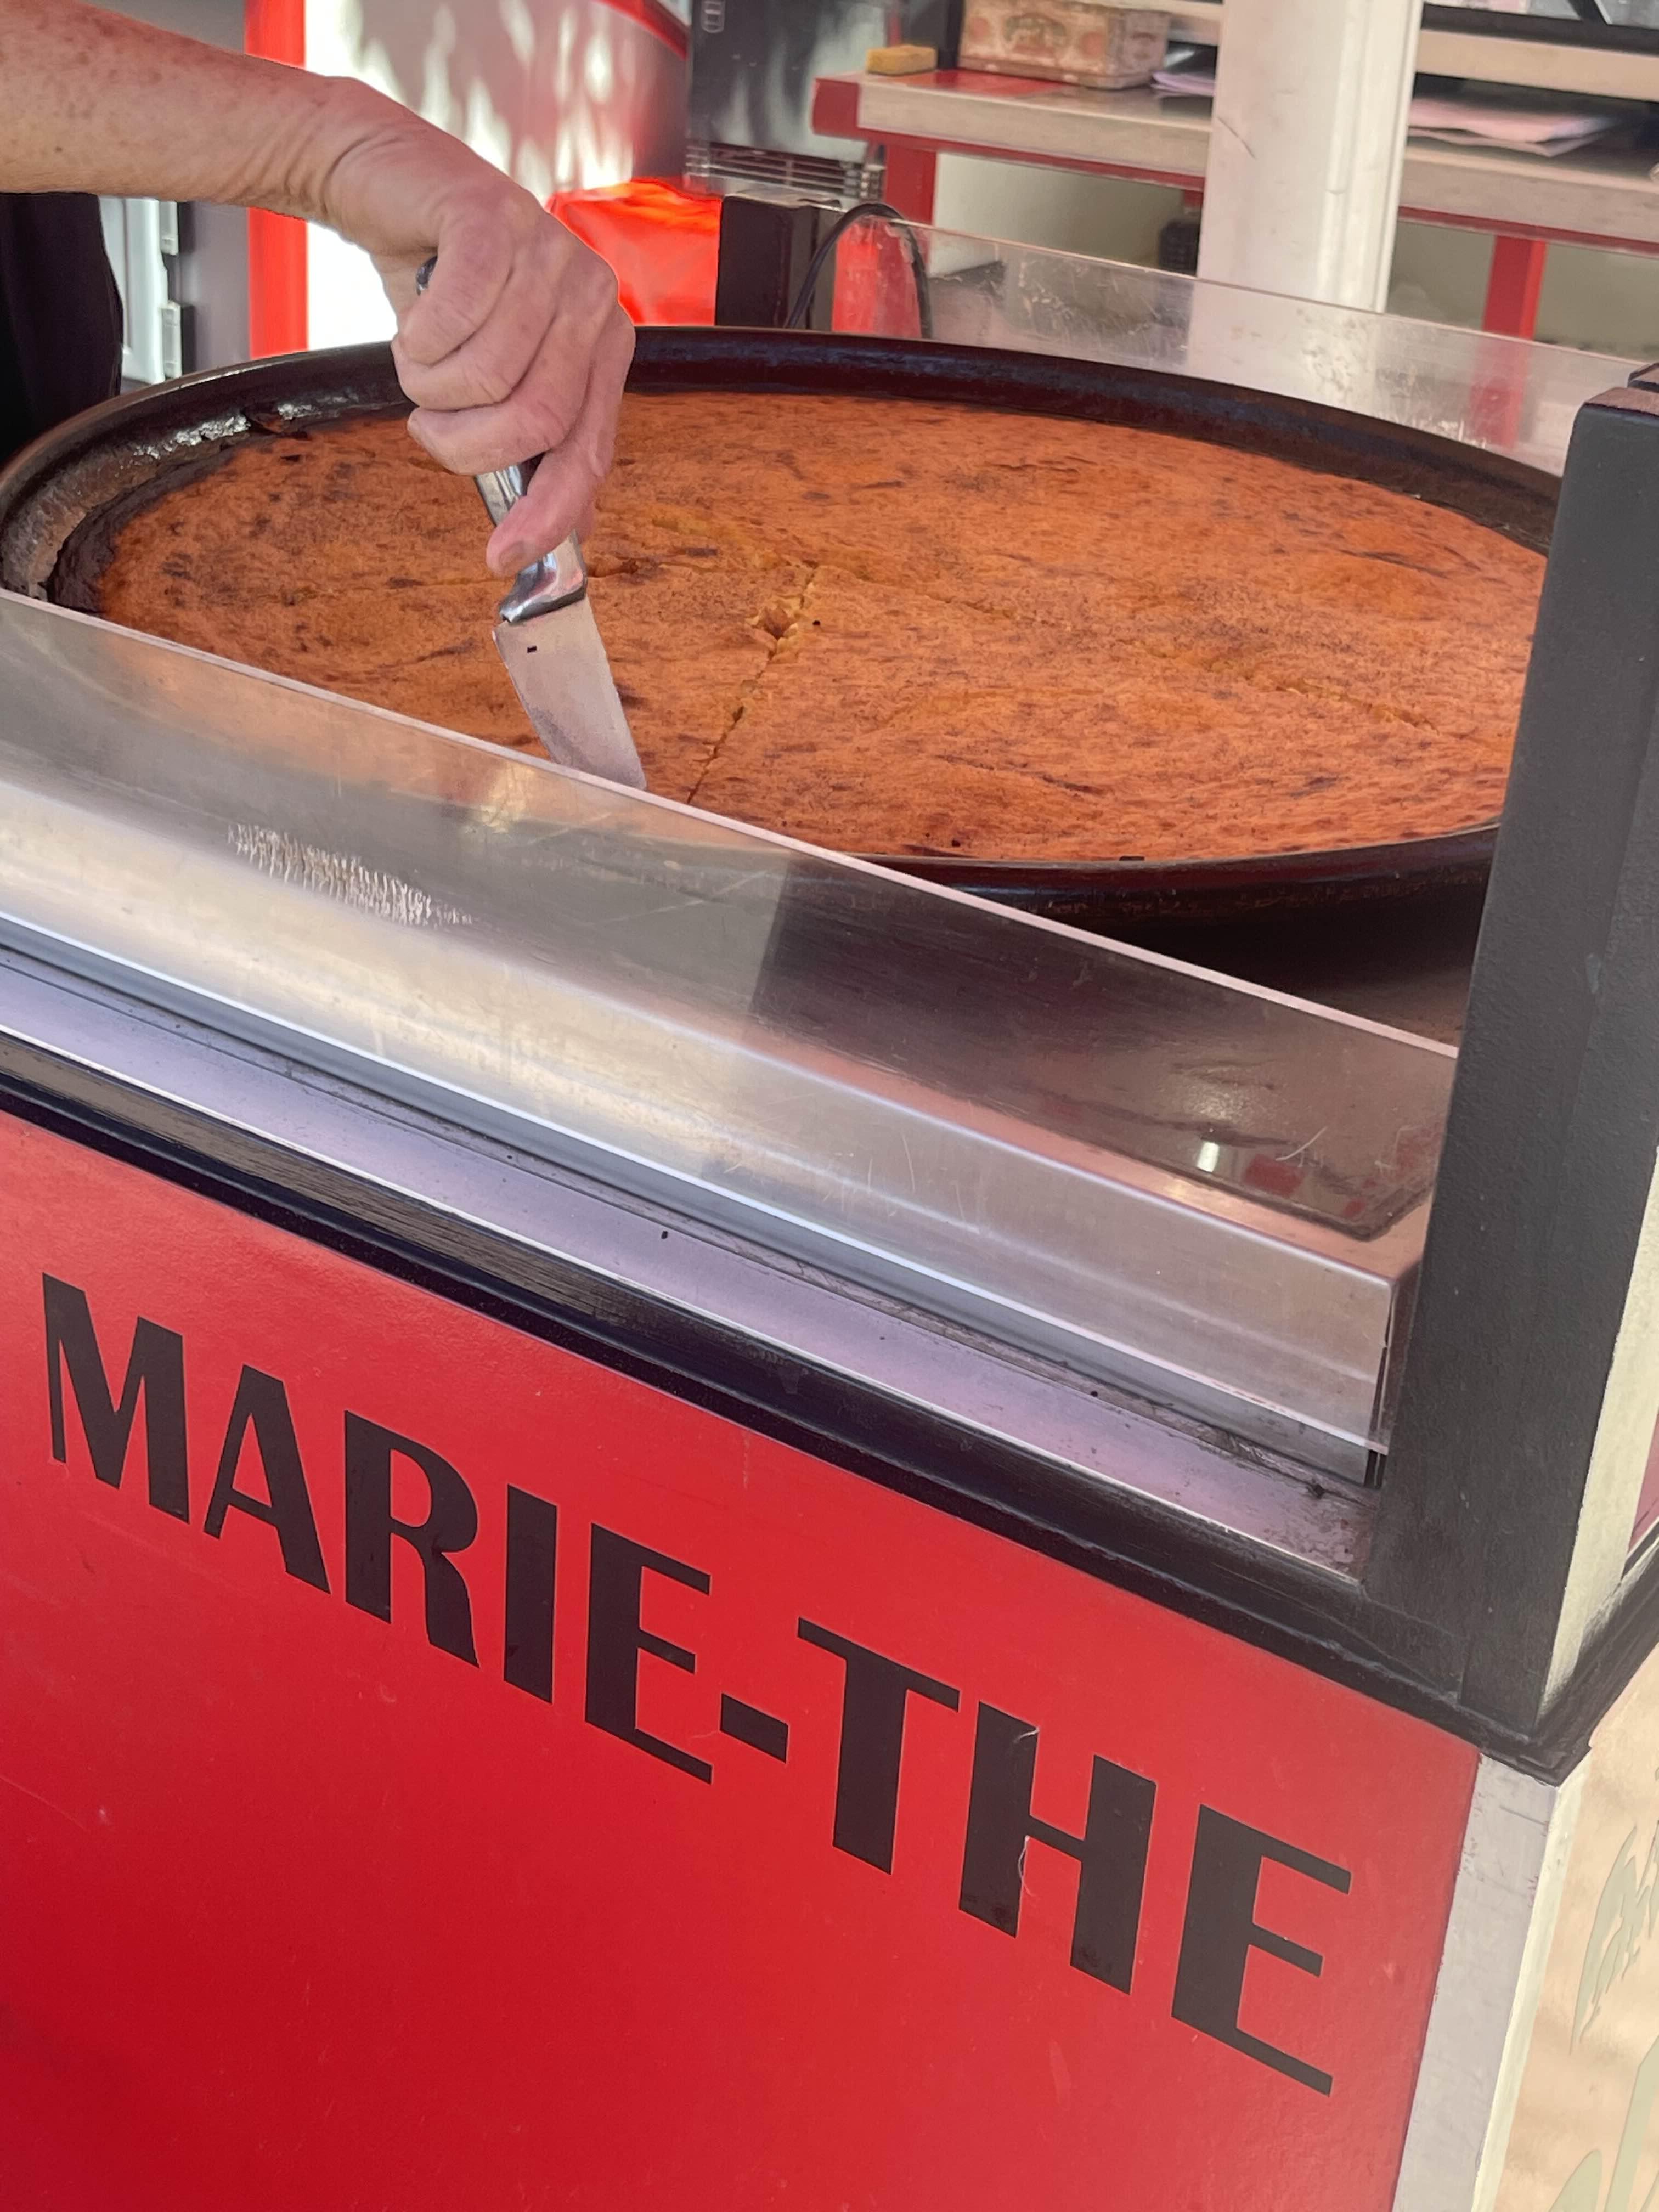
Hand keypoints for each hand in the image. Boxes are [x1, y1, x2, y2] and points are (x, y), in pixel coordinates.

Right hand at [316, 89, 632, 575]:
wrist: (387, 185)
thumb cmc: (443, 291)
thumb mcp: (492, 373)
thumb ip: (527, 440)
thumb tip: (552, 532)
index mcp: (602, 345)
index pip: (588, 453)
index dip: (546, 515)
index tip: (502, 560)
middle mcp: (591, 299)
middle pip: (537, 421)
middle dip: (464, 445)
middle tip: (429, 425)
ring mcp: (549, 254)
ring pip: (488, 377)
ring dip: (430, 388)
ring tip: (417, 358)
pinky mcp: (495, 219)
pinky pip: (453, 323)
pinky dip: (415, 341)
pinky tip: (411, 321)